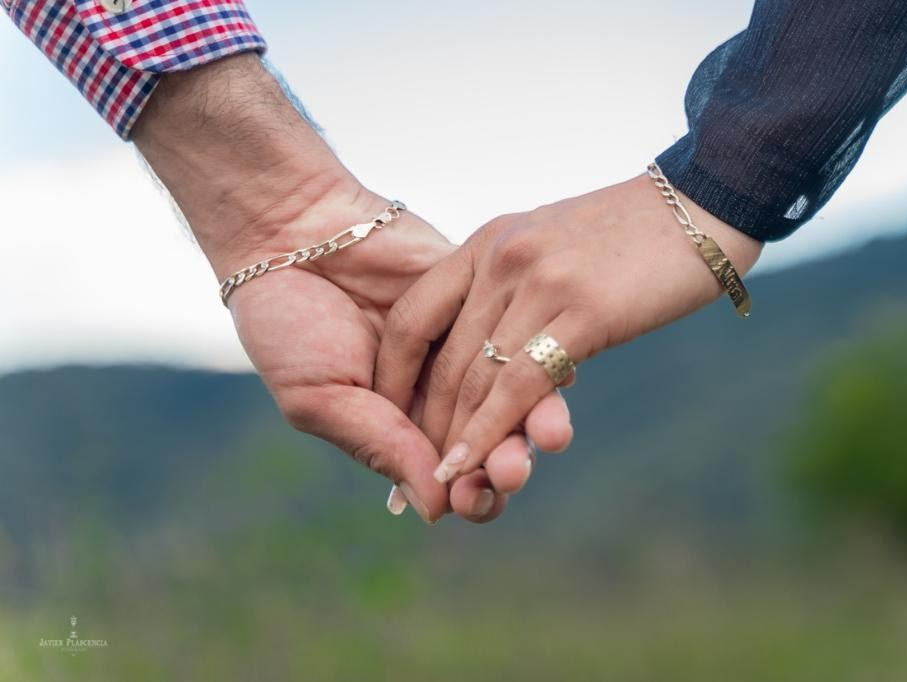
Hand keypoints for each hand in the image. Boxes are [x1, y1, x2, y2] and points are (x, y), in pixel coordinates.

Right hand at [131, 54, 571, 522]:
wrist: (292, 230)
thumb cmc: (288, 323)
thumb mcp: (322, 397)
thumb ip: (382, 446)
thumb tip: (439, 511)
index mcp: (400, 426)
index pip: (451, 474)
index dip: (471, 495)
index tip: (472, 502)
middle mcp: (441, 391)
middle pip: (493, 441)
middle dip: (509, 463)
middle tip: (514, 474)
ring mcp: (465, 343)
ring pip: (516, 390)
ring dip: (534, 418)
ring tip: (547, 436)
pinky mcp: (482, 294)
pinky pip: (521, 331)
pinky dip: (539, 355)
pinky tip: (554, 375)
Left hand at [375, 174, 762, 481]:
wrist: (701, 207)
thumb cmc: (630, 237)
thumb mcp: (550, 246)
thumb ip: (514, 287)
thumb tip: (493, 341)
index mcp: (487, 243)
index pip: (414, 315)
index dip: (394, 373)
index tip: (389, 415)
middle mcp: (500, 258)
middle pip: (442, 355)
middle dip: (424, 421)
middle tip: (414, 467)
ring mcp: (538, 283)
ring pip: (476, 377)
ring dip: (453, 439)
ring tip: (439, 484)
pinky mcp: (581, 312)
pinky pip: (520, 386)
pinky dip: (490, 432)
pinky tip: (472, 464)